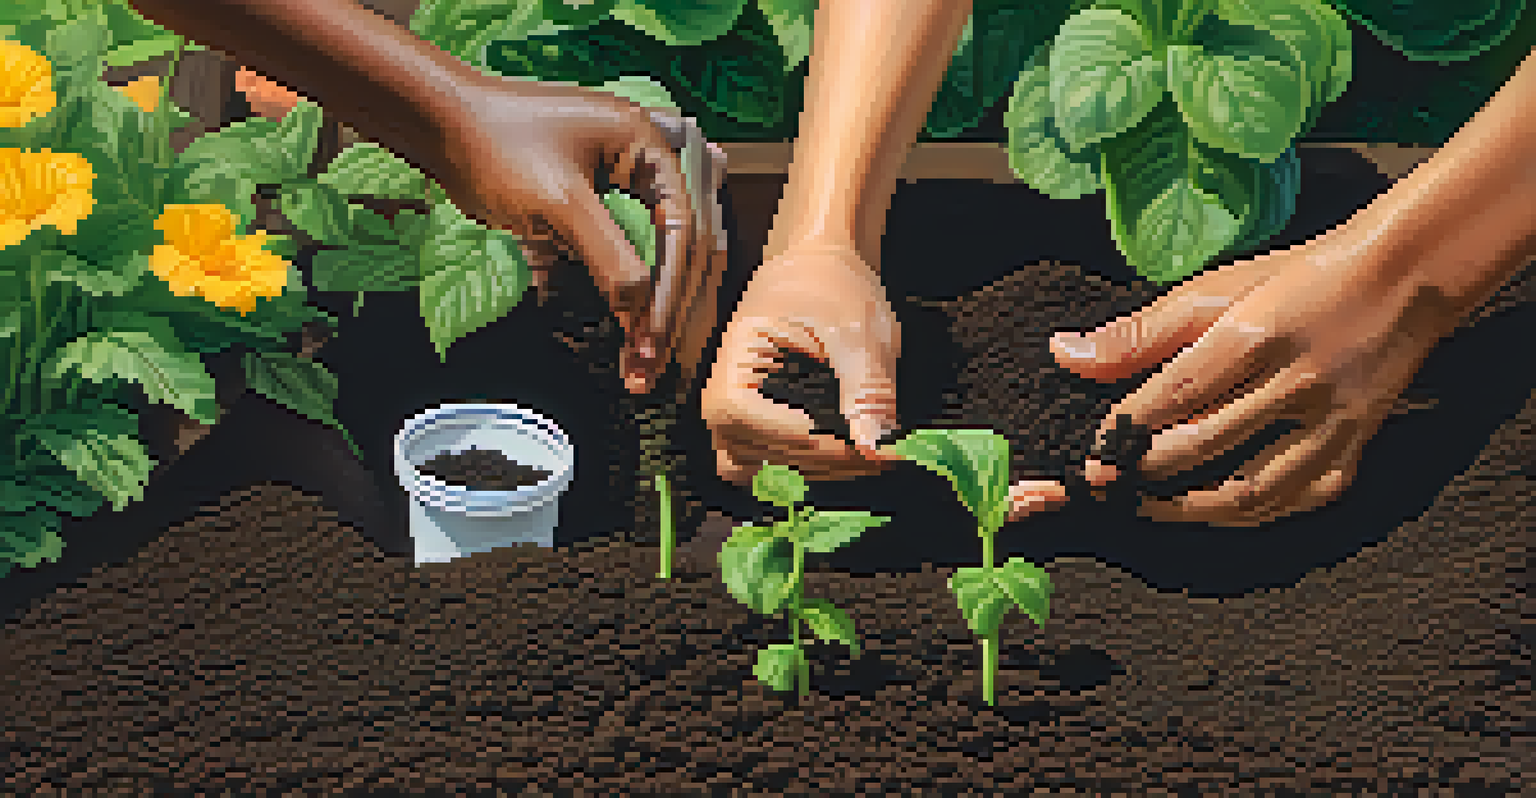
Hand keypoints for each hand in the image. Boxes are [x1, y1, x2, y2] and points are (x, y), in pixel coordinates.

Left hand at [434, 75, 727, 395]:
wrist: (440, 125)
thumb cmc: (495, 142)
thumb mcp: (559, 202)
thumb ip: (607, 254)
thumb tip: (639, 305)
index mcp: (649, 147)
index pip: (681, 228)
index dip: (671, 288)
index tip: (653, 336)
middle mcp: (644, 165)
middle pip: (679, 249)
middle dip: (667, 310)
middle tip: (651, 364)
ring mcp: (621, 190)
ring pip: (657, 260)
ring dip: (651, 312)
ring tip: (641, 366)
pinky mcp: (596, 212)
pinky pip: (626, 259)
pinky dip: (626, 298)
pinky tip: (627, 338)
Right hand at [701, 242, 905, 484]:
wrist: (814, 270)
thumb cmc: (831, 287)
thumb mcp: (856, 328)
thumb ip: (865, 388)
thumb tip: (874, 448)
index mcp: (732, 364)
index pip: (748, 417)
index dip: (803, 438)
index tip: (858, 442)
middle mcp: (720, 400)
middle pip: (761, 453)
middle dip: (827, 458)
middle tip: (887, 453)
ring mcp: (732, 423)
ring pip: (766, 472)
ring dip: (820, 470)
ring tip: (873, 454)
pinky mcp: (751, 434)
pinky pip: (768, 470)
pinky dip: (807, 469)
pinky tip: (846, 453)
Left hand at [1013, 236, 1461, 525]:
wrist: (1401, 281)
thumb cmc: (1291, 281)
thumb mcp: (1212, 291)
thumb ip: (1137, 333)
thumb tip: (1062, 354)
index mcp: (1258, 333)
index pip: (1180, 392)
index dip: (1129, 430)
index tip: (1092, 457)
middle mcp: (1299, 381)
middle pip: (1209, 443)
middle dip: (1147, 472)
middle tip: (1107, 484)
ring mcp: (1333, 423)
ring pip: (1251, 490)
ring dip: (1188, 508)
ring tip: (1144, 505)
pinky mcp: (1354, 450)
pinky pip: (1292, 501)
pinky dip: (1244, 516)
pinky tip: (1205, 510)